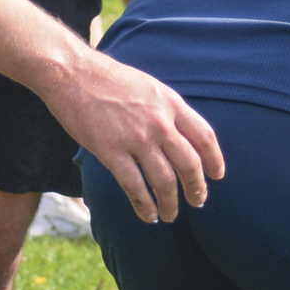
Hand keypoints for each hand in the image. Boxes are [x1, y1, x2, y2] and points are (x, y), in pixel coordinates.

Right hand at [49, 53, 225, 222]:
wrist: (72, 73)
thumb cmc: (108, 79)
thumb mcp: (149, 87)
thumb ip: (166, 110)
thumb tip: (179, 134)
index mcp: (171, 103)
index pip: (204, 136)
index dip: (214, 160)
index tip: (217, 175)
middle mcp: (159, 122)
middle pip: (189, 164)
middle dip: (197, 188)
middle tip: (198, 201)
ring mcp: (136, 138)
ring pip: (164, 181)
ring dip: (170, 204)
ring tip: (170, 215)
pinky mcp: (111, 151)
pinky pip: (134, 187)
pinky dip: (144, 206)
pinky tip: (147, 216)